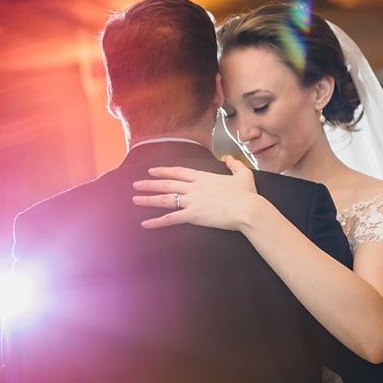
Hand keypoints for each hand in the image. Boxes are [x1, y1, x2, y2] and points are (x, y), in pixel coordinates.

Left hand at [131, 155, 258, 229]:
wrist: (247, 209)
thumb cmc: (247, 194)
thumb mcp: (243, 174)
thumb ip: (234, 164)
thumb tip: (228, 158)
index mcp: (204, 177)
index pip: (179, 172)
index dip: (164, 171)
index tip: (152, 171)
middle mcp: (194, 187)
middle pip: (167, 184)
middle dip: (150, 184)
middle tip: (136, 184)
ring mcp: (192, 201)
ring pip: (165, 199)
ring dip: (148, 199)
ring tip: (135, 199)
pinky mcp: (192, 216)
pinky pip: (171, 219)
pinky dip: (157, 222)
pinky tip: (145, 224)